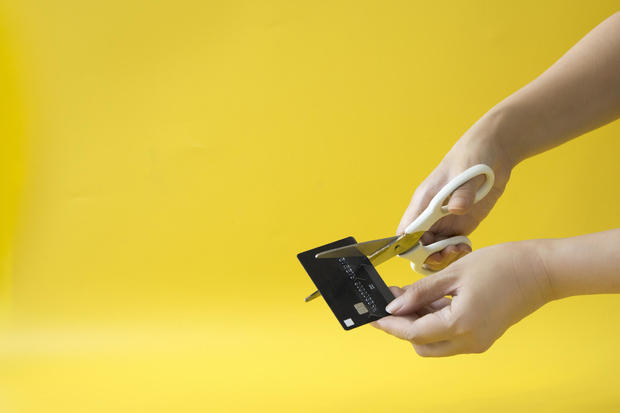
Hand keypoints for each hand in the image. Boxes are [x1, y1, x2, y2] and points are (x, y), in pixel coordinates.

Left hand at [373, 241, 552, 356]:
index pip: (413, 333)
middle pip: (422, 345)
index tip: (371, 315)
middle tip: (390, 301)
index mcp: (461, 324)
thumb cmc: (501, 265)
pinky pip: (450, 336)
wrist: (542, 270)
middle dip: (402, 326)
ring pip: (436, 343)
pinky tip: (427, 301)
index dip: (389, 324)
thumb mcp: (453, 273)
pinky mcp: (483, 336)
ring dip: (418, 323)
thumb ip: (420, 292)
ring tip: (407, 296)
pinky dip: (435, 322)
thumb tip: (394, 306)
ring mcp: (478, 341)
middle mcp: (470, 341)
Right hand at [398, 116, 512, 270]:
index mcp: (423, 201)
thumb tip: (457, 209)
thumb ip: (462, 192)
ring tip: (461, 250)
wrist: (493, 151)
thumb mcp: (468, 173)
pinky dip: (456, 252)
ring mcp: (445, 221)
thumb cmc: (473, 156)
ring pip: (433, 250)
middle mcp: (430, 214)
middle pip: (418, 246)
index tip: (427, 251)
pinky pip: (451, 246)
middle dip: (429, 256)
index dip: (410, 246)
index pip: (405, 231)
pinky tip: (467, 247)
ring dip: (444, 256)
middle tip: (449, 253)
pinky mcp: (460, 224)